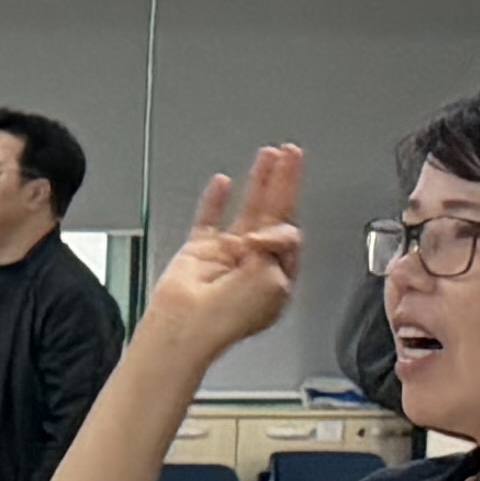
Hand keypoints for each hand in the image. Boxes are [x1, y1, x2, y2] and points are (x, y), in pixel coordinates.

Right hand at [136, 149, 307, 376]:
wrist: (187, 325)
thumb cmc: (229, 318)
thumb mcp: (274, 279)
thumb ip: (277, 246)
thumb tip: (265, 231)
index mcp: (277, 277)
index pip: (291, 235)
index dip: (287, 220)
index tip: (279, 212)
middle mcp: (255, 265)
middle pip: (274, 213)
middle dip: (285, 182)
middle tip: (292, 155)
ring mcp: (227, 256)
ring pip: (247, 209)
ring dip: (259, 181)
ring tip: (268, 156)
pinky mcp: (199, 251)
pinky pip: (209, 219)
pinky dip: (215, 200)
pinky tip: (223, 183)